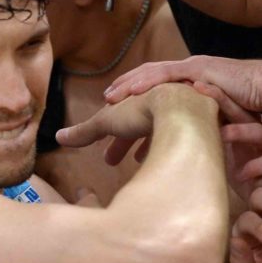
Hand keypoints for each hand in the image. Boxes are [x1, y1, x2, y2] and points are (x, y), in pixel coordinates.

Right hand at [58, 83, 212, 165]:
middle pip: (140, 122)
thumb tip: (58, 137)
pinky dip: (171, 150)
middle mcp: (163, 99)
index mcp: (141, 95)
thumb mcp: (108, 121)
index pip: (120, 113)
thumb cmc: (143, 112)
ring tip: (136, 167)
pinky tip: (165, 167)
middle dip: (123, 142)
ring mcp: (185, 111)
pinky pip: (184, 139)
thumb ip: (85, 131)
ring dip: (146, 147)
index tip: (100, 148)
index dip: (108, 130)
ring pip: (162, 129)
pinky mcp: (203, 127)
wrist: (183, 112)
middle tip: (110, 161)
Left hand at [104, 56, 261, 114]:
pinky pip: (167, 75)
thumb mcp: (214, 119)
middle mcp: (187, 73)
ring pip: (152, 75)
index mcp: (190, 83)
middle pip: (149, 80)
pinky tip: (132, 92)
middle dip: (126, 90)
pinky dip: (147, 82)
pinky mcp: (199, 69)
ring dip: (129, 86)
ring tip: (109, 98)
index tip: (116, 106)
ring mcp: (192, 68)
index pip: (156, 87)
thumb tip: (185, 142)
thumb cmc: (247, 107)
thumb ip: (199, 125)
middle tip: (105, 101)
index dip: (135, 96)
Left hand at [194, 84, 261, 200]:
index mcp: (246, 132)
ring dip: (241, 132)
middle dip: (225, 101)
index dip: (214, 95)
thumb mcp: (222, 159)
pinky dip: (256, 166)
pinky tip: (241, 174)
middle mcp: (261, 137)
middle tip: (202, 90)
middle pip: (244, 112)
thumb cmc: (240, 177)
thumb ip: (208, 141)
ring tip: (222, 133)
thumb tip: (175, 131)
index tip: (193, 84)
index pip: (229, 109)